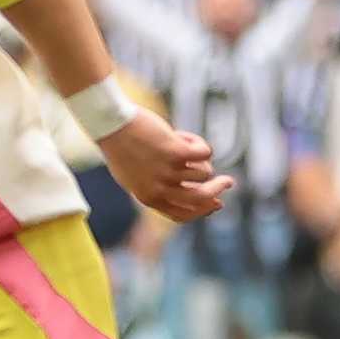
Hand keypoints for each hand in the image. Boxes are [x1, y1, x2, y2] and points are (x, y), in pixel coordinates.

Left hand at [101, 109, 228, 222]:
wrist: (111, 124)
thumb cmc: (122, 147)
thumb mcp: (136, 175)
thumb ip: (159, 188)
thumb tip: (194, 193)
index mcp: (149, 198)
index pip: (183, 215)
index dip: (203, 211)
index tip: (217, 203)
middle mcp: (161, 189)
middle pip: (201, 198)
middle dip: (218, 190)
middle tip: (228, 181)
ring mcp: (169, 171)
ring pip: (204, 171)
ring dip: (198, 157)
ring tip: (179, 142)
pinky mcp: (177, 152)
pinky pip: (204, 152)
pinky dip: (198, 143)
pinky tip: (182, 135)